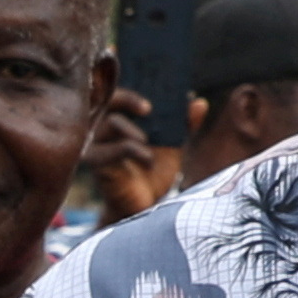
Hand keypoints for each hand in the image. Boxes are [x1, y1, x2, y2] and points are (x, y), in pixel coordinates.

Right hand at [85, 81, 173, 223]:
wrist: (144, 206)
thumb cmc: (154, 173)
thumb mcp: (173, 146)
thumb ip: (184, 124)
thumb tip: (199, 102)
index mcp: (121, 119)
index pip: (120, 94)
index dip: (134, 91)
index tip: (155, 99)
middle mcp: (105, 128)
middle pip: (108, 100)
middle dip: (129, 99)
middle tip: (149, 109)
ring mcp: (98, 145)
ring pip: (111, 123)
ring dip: (133, 130)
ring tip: (148, 142)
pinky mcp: (97, 165)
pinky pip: (113, 149)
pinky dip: (134, 150)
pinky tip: (147, 161)